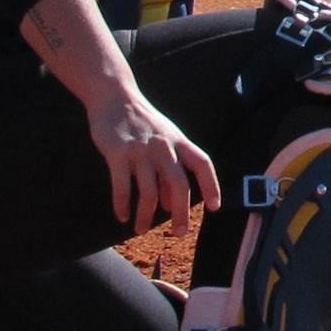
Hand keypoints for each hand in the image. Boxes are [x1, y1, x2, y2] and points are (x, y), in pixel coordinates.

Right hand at [86, 89, 221, 236]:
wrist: (115, 97)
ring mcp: (140, 150)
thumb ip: (168, 169)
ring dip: (145, 216)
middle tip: (179, 232)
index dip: (212, 185)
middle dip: (181, 213)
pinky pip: (122, 186)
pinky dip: (123, 205)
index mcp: (179, 141)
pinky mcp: (117, 153)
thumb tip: (167, 204)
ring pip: (148, 192)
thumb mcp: (164, 139)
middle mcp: (163, 146)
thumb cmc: (143, 123)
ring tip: (141, 229)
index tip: (215, 206)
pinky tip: (123, 216)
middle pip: (179, 185)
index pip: (202, 164)